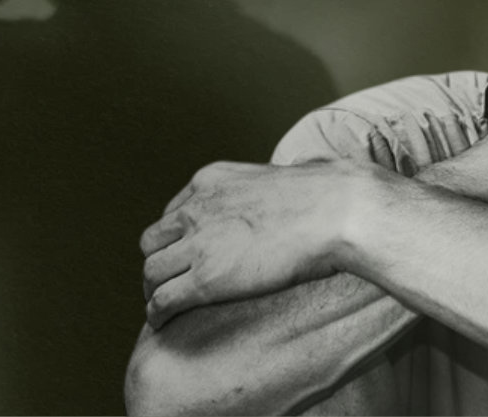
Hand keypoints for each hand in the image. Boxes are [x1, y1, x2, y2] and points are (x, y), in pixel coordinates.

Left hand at [139, 160, 359, 328]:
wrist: (335, 212)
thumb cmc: (327, 195)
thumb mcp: (285, 169)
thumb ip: (282, 175)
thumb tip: (310, 164)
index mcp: (212, 179)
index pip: (172, 212)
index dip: (174, 239)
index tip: (183, 254)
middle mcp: (196, 208)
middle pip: (153, 241)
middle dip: (159, 262)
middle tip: (169, 281)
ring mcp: (198, 243)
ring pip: (151, 272)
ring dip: (153, 290)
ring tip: (162, 305)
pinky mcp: (206, 278)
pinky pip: (163, 300)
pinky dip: (157, 314)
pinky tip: (164, 322)